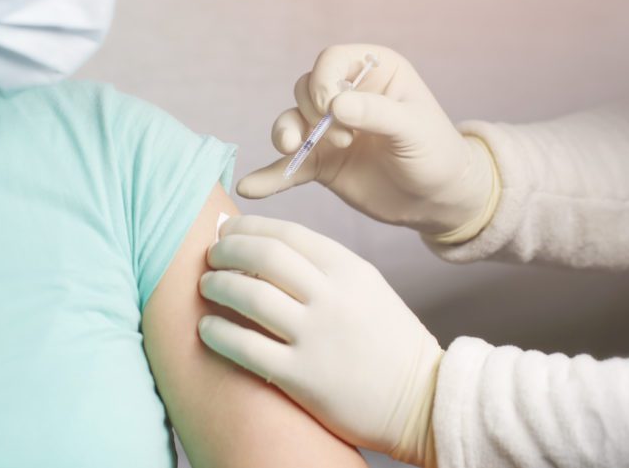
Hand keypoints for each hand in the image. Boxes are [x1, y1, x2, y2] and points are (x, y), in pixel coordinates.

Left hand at [198, 215, 443, 465]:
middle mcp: (332, 297)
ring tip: (207, 288)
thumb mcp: (366, 288)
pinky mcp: (302, 377)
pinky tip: (207, 328)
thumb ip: (323, 268)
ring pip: (250, 296)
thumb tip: (264, 248)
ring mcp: (317, 337)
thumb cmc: (388, 341)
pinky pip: (245, 347)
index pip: (287, 233)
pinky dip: (217, 333)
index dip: (248, 227)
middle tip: (210, 257)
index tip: (228, 231)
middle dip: (227, 251)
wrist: (422, 400)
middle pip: (263, 256)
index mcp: (350, 269)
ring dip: (218, 286)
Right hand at [237, 44, 497, 239]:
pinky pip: (288, 166)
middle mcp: (346, 95)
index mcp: (373, 70)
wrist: (439, 200)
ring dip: (285, 134)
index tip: (331, 108)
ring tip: (292, 150)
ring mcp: (330, 130)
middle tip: (344, 140)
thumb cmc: (437, 154)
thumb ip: (377, 114)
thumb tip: (334, 105)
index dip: (323, 81)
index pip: (331, 60)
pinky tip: (250, 187)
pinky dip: (270, 176)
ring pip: (290, 122)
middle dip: (312, 113)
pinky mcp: (321, 162)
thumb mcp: (414, 129)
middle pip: (305, 90)